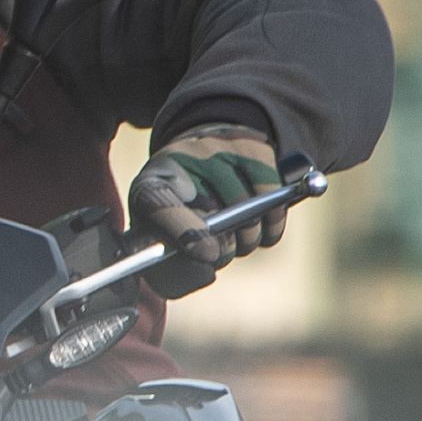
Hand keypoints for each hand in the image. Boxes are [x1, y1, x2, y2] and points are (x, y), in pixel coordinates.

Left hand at [129, 127, 284, 297]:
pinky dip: (272, 223)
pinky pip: (273, 194)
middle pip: (215, 214)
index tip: (209, 255)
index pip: (162, 207)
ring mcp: (217, 147)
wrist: (195, 165)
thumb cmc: (176, 221)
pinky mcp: (251, 145)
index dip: (186, 232)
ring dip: (248, 238)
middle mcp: (181, 158)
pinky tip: (263, 227)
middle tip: (218, 252)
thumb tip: (206, 270)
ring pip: (248, 207)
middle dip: (223, 248)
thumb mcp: (163, 249)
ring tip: (237, 238)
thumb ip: (176, 275)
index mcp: (148, 187)